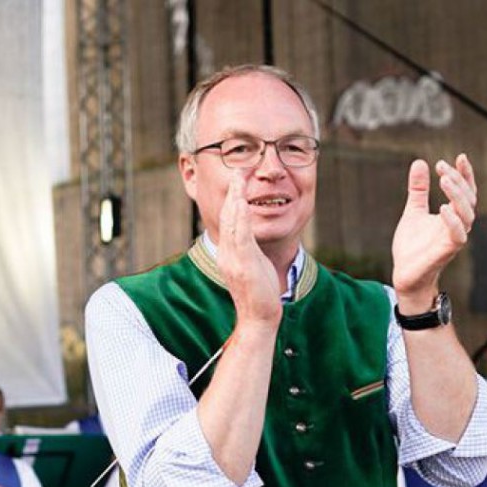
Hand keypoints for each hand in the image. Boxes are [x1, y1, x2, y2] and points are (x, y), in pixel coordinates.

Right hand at [217, 172, 282, 327]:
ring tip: (239, 177)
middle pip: (227, 215)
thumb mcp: (253, 263)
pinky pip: (240, 237)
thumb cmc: (259, 292)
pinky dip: (240, 217)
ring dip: (235, 197)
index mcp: (228, 251)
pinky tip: (241, 203)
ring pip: (232, 222)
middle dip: (233, 190)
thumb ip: (249, 246)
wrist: (259, 318)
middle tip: (238, 168)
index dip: (233, 197)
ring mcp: (233, 258)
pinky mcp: (243, 265)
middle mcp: (227, 252)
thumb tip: (252, 232)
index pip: (228, 218)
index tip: (240, 177)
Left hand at [391, 155, 476, 310]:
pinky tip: (443, 207)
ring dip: (457, 195)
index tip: (459, 157)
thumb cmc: (412, 246)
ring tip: (444, 179)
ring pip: (466, 214)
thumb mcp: (414, 211)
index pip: (466, 191)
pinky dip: (452, 221)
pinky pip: (457, 235)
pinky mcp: (447, 251)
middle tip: (442, 166)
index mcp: (453, 215)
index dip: (466, 174)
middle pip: (468, 199)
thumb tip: (420, 162)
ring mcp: (454, 238)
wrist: (405, 274)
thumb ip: (418, 190)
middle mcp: (458, 225)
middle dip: (458, 180)